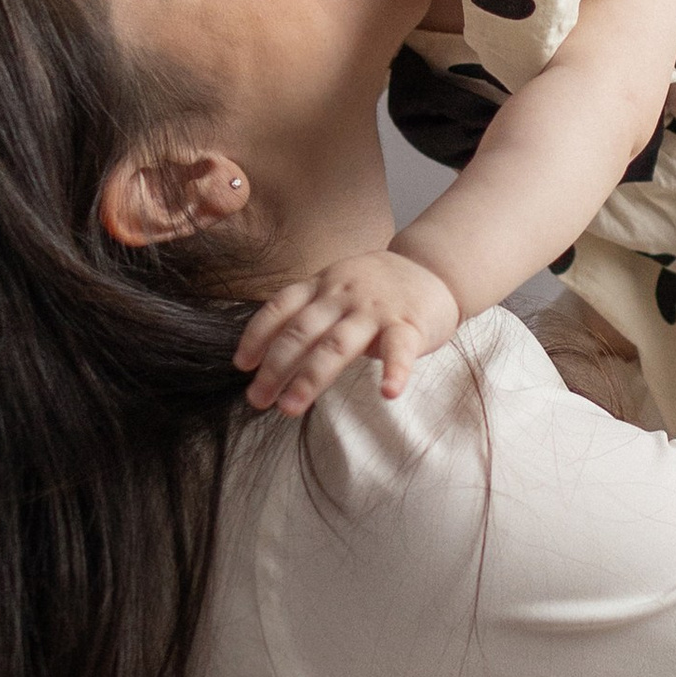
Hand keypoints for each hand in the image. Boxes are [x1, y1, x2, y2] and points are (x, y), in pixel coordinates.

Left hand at [234, 252, 460, 414]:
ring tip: (290, 407)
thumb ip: (309, 314)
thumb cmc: (378, 288)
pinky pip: (400, 349)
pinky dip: (395, 371)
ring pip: (338, 345)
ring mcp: (375, 309)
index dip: (257, 335)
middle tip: (257, 399)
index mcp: (321, 286)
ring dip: (310, 378)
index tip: (242, 365)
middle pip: (301, 332)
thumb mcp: (335, 289)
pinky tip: (388, 393)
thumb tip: (269, 356)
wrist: (433, 269)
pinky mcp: (409, 324)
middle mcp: (342, 295)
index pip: (280, 308)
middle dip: (275, 368)